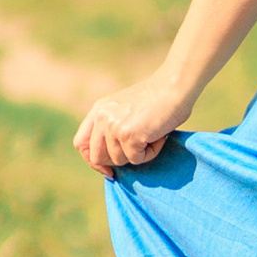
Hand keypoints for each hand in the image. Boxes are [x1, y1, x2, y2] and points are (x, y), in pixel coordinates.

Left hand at [75, 77, 190, 174]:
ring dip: (139, 154)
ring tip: (153, 135)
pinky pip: (136, 159)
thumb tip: (112, 157)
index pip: (81, 143)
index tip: (108, 170)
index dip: (93, 161)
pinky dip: (151, 152)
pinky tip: (159, 136)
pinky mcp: (129, 135)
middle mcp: (102, 117)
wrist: (174, 86)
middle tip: (137, 152)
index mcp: (98, 110)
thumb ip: (113, 125)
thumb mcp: (125, 108)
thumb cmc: (158, 97)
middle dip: (116, 161)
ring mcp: (114, 127)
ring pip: (120, 160)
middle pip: (97, 157)